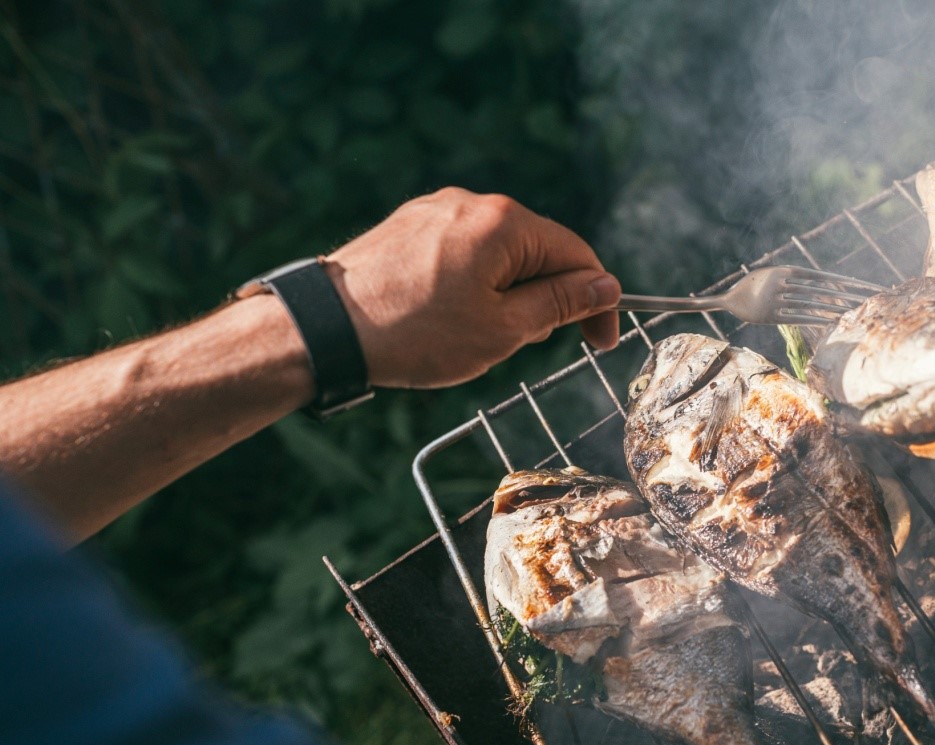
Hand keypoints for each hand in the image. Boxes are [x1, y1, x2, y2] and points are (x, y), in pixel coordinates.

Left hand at [322, 189, 621, 388]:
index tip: (602, 341)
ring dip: (510, 293)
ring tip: (483, 336)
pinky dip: (475, 283)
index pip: (576, 254)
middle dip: (548, 298)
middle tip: (533, 346)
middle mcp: (472, 202)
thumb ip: (559, 303)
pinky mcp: (409, 225)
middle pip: (538, 249)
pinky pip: (463, 250)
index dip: (597, 300)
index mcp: (504, 223)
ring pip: (500, 252)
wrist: (324, 328)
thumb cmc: (414, 332)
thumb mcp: (503, 329)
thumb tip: (604, 286)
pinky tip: (451, 318)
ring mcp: (435, 209)